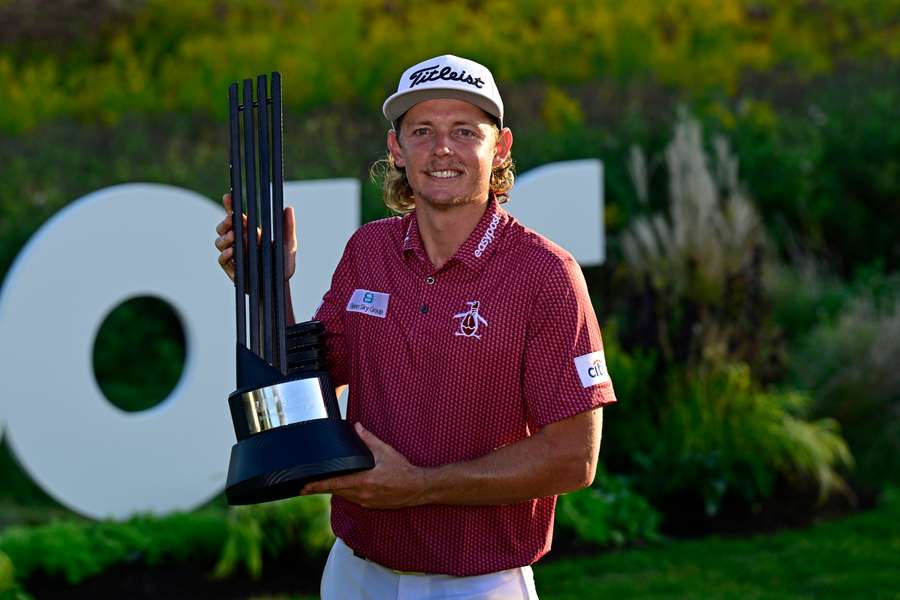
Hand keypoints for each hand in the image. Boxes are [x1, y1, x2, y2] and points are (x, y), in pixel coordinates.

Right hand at [214, 193, 296, 281]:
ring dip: (224, 238)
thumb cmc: (283, 264)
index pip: (236, 217)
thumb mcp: (289, 245)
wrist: (279, 286)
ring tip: (234, 237)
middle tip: (232, 219)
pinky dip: (225, 255)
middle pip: (223, 228)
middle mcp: (239, 242)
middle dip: (225, 222)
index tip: (228, 197)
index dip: (229, 206)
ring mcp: (234, 255)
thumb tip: (288, 208)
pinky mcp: (232, 269)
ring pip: (219, 242)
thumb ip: (288, 228)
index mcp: (250, 232)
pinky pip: (222, 260)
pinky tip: (231, 252)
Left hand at [300, 423, 428, 508]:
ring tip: (323, 484)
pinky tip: (345, 487)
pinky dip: (346, 493)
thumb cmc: (403, 470)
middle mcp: (362, 494)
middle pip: (335, 492)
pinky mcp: (371, 505)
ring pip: (344, 496)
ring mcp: (366, 502)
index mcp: (364, 481)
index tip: (304, 487)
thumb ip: (368, 439)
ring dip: (334, 490)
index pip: (334, 485)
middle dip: (321, 488)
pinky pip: (353, 499)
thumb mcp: (385, 451)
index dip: (317, 486)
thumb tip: (357, 427)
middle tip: (307, 485)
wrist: (417, 488)